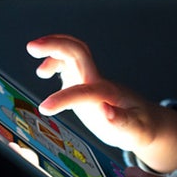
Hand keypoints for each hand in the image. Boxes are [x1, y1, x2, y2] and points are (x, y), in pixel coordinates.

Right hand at [28, 35, 176, 170]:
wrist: (145, 122)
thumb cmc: (141, 127)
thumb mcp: (137, 130)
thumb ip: (122, 122)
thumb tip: (107, 112)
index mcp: (109, 93)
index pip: (84, 90)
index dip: (64, 98)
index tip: (45, 108)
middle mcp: (98, 82)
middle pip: (79, 53)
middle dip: (56, 46)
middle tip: (32, 46)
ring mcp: (90, 80)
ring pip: (73, 53)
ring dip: (54, 48)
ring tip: (34, 53)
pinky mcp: (84, 84)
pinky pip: (68, 63)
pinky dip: (54, 60)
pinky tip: (44, 71)